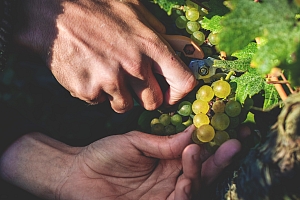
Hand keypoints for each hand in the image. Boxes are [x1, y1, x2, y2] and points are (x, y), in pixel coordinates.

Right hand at [15, 0, 196, 112]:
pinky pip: (99, 102)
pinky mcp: (88, 91)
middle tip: (134, 87)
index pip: (183, 82)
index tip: (170, 95)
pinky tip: (89, 73)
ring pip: (126, 107)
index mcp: (151, 46)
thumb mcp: (133, 10)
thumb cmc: (94, 8)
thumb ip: (155, 30)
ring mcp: (111, 80)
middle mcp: (134, 66)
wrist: (53, 14)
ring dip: (119, 96)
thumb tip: (171, 42)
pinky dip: (96, 93)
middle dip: (146, 98)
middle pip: (154, 102)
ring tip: (107, 76)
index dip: (179, 93)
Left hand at [56, 125, 240, 199]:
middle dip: (221, 158)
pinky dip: (187, 193)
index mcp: (168, 158)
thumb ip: (163, 143)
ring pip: (194, 187)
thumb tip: (193, 132)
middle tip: (235, 142)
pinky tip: (186, 181)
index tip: (233, 127)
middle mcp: (171, 176)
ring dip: (201, 172)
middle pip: (203, 170)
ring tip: (196, 152)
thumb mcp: (135, 143)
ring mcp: (165, 194)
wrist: (77, 175)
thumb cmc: (104, 155)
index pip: (198, 150)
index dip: (216, 140)